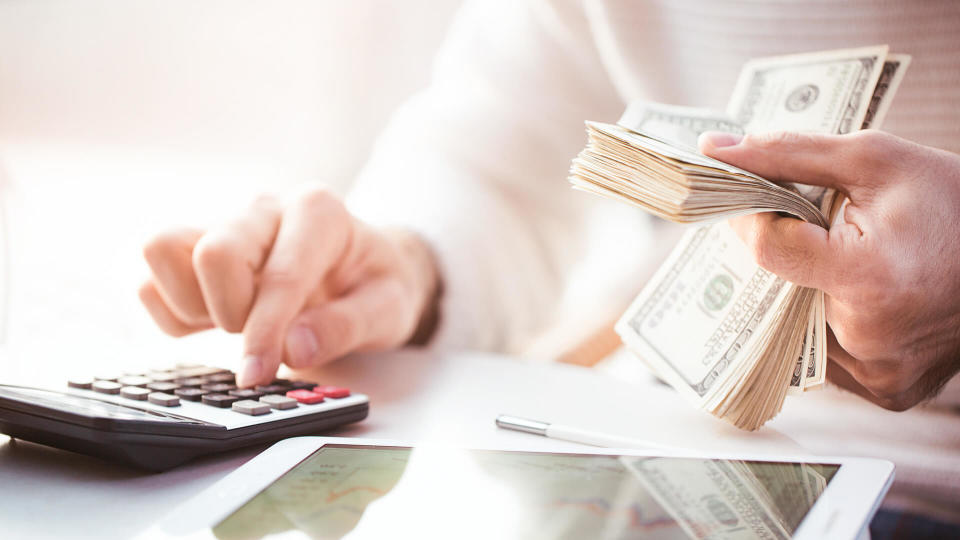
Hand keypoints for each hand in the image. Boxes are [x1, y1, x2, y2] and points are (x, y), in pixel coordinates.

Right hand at [139, 188, 439, 386]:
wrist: (367, 268)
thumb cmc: (377, 284)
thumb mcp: (390, 309)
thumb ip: (347, 327)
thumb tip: (293, 349)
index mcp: (318, 212)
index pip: (279, 274)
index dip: (264, 331)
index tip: (255, 373)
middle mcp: (265, 210)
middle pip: (214, 252)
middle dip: (231, 312)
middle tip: (259, 337)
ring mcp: (225, 225)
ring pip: (164, 250)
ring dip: (192, 304)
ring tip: (233, 324)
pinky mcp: (195, 250)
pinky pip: (153, 278)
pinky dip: (173, 312)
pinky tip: (213, 323)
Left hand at [699, 130, 959, 410]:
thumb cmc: (953, 202)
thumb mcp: (873, 159)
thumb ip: (786, 154)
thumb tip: (712, 149)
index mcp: (869, 279)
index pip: (769, 248)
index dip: (752, 217)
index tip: (753, 198)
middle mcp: (869, 339)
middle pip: (777, 292)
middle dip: (780, 256)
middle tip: (803, 229)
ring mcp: (879, 374)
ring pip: (798, 328)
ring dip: (803, 294)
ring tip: (840, 261)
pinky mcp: (888, 392)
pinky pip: (830, 358)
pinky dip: (831, 324)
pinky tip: (859, 296)